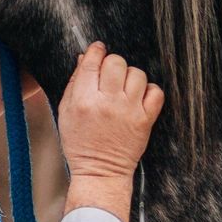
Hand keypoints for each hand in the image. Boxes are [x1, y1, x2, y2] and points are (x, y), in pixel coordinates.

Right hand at [59, 42, 163, 221]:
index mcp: (84, 101)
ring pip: (137, 74)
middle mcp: (108, 103)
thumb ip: (74, 84)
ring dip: (131, 77)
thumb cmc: (81, 144)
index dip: (96, 51)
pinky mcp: (146, 120)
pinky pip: (155, 92)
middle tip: (111, 74)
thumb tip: (85, 59)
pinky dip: (149, 90)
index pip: (92, 63)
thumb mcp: (66, 113)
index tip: (99, 50)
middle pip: (116, 63)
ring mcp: (129, 111)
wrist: (101, 172)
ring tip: (124, 89)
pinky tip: (139, 97)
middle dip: (113, 63)